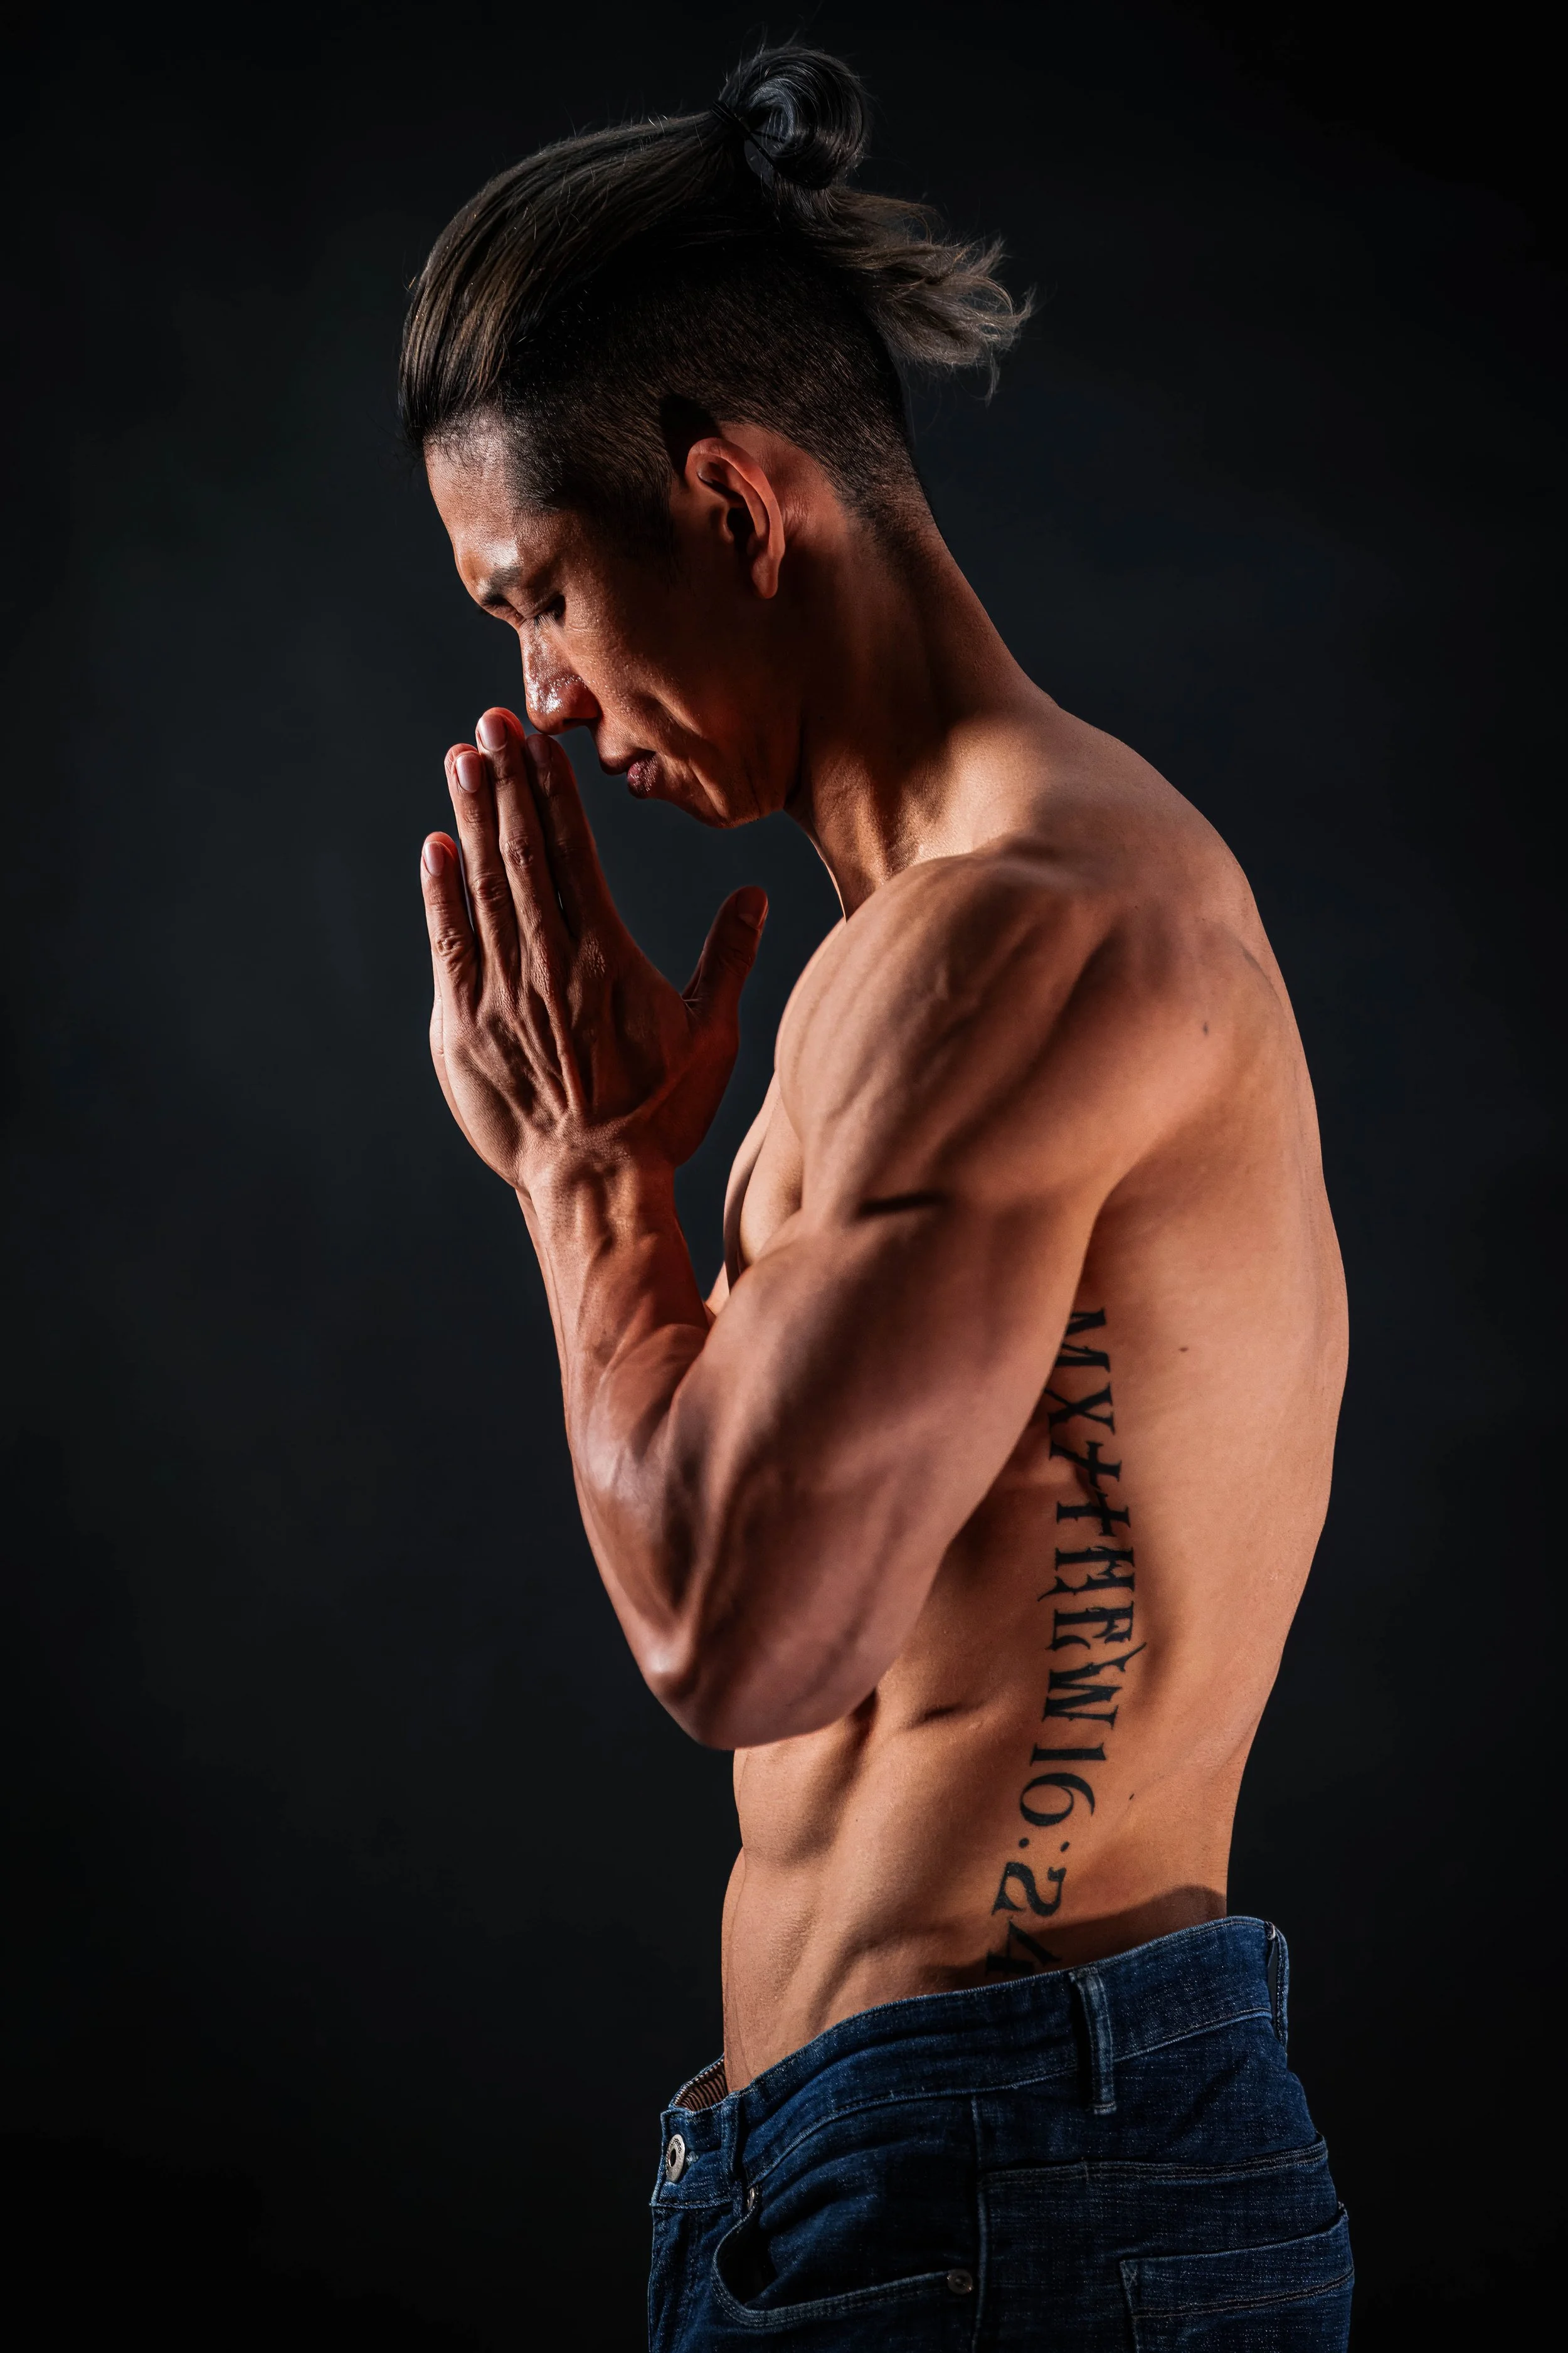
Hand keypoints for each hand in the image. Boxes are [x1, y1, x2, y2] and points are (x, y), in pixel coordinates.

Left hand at [420, 710, 766, 1193]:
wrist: (596, 1185)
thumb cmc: (662, 1115)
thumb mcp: (712, 1037)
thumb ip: (730, 960)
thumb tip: (755, 896)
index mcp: (610, 959)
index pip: (576, 854)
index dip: (553, 791)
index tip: (538, 741)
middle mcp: (552, 966)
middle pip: (524, 855)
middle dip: (506, 783)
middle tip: (488, 724)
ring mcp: (503, 995)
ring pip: (484, 888)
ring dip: (472, 820)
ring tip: (462, 761)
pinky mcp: (465, 1027)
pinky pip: (449, 945)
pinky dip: (441, 893)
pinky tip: (436, 847)